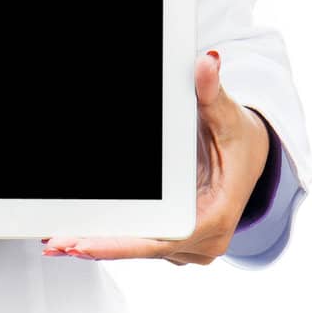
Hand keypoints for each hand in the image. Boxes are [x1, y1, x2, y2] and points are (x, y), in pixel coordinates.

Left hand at [40, 50, 271, 266]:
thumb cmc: (240, 137)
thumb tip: (207, 63)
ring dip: (100, 244)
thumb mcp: (226, 114)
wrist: (254, 153)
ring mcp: (193, 246)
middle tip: (57, 243)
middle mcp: (206, 240)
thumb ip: (211, 92)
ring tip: (58, 242)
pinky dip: (113, 240)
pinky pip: (143, 243)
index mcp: (217, 215)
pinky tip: (81, 237)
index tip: (86, 242)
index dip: (122, 243)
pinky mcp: (180, 242)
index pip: (163, 236)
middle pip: (144, 248)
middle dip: (99, 246)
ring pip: (140, 249)